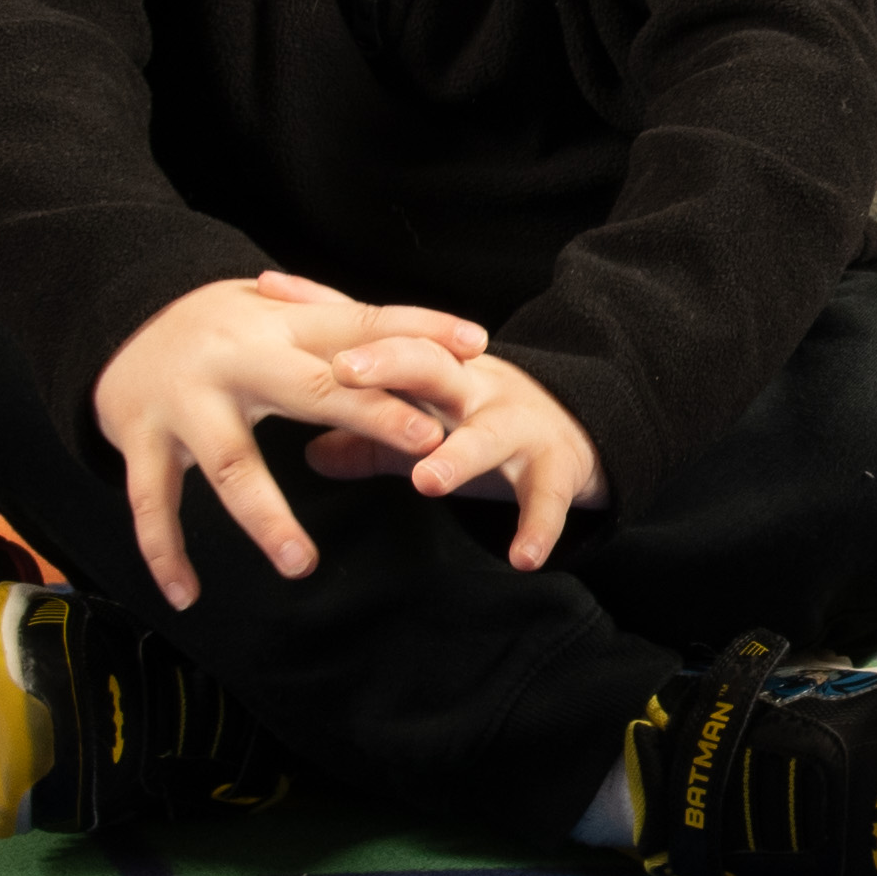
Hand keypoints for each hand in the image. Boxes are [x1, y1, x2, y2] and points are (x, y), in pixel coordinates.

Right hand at [86, 270, 481, 605]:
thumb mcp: (281, 315)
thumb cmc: (224, 331)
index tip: (475, 348)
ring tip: (303, 565)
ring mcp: (182, 404)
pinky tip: (187, 595)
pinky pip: (152, 506)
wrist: (118, 328)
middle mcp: (233, 361)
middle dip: (370, 414)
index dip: (416, 334)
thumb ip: (353, 331)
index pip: (358, 325)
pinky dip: (166, 553)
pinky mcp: (141, 444)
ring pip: (230, 467)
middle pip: (309, 391)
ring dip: (267, 519)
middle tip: (428, 445)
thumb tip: (460, 344)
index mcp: (276, 325)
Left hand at [303, 340, 606, 569]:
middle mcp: (476, 387)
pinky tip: (522, 558)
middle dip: (388, 364)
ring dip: (457, 456)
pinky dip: (538, 528)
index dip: (338, 332)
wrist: (585, 424)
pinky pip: (546, 498)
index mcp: (436, 371)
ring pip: (486, 434)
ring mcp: (518, 424)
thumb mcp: (426, 421)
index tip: (291, 317)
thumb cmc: (484, 422)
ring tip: (427, 481)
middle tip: (344, 372)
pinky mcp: (558, 468)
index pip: (383, 339)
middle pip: (430, 364)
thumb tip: (309, 453)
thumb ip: (370, 433)